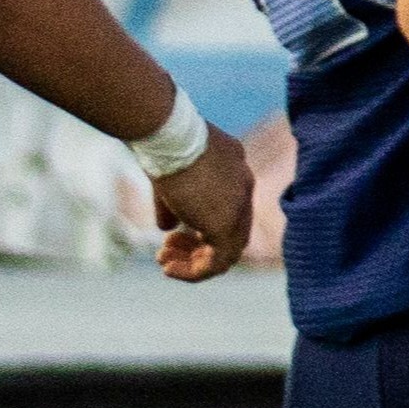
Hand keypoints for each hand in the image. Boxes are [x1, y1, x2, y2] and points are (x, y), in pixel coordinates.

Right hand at [146, 134, 253, 280]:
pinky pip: (217, 261)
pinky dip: (194, 271)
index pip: (229, 209)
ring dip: (193, 262)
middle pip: (231, 232)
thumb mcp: (171, 177)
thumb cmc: (165, 148)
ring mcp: (239, 208)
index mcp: (237, 172)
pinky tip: (169, 269)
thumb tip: (167, 229)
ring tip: (164, 261)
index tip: (172, 233)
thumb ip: (173, 206)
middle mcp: (245, 188)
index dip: (200, 227)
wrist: (170, 136)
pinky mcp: (226, 225)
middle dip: (196, 246)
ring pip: (227, 250)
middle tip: (165, 248)